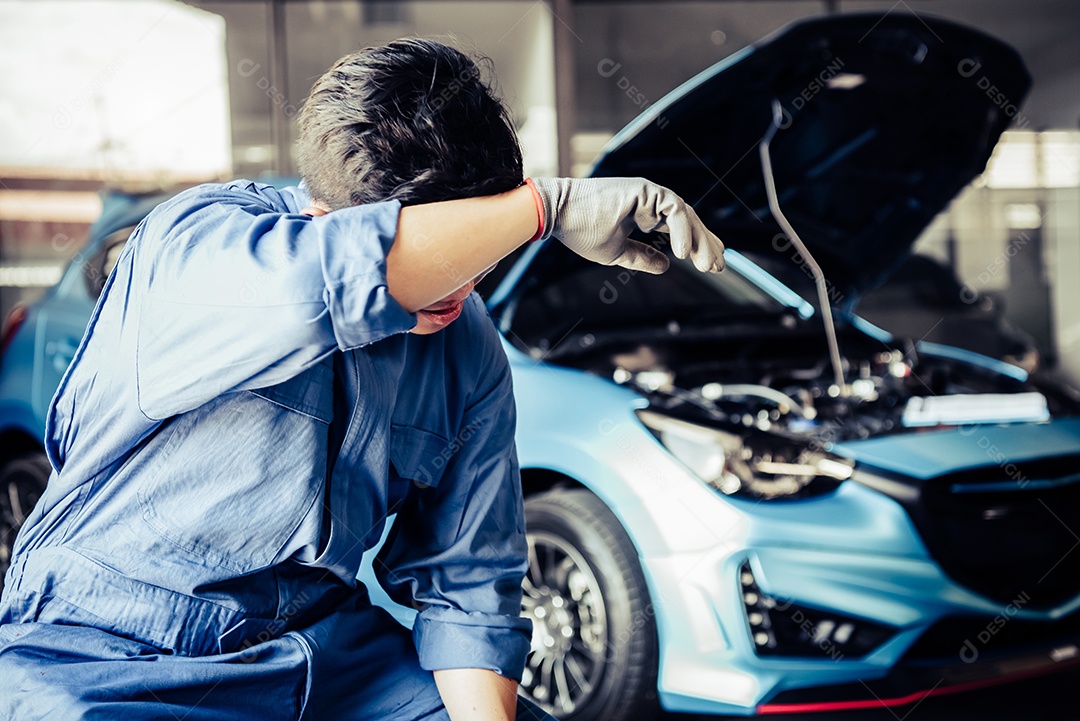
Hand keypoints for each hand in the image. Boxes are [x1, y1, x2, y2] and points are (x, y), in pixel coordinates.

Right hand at [529, 177, 724, 274]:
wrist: (557, 214)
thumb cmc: (580, 230)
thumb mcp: (616, 252)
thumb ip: (641, 257)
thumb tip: (666, 267)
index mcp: (644, 210)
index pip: (679, 226)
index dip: (697, 245)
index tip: (710, 265)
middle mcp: (650, 199)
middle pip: (688, 220)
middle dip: (706, 244)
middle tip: (719, 267)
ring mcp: (649, 192)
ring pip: (686, 215)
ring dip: (699, 240)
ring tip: (707, 265)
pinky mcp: (644, 190)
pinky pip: (672, 211)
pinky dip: (681, 231)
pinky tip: (684, 253)